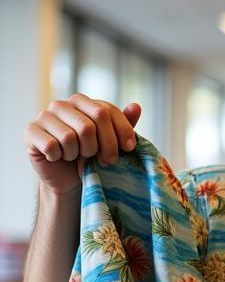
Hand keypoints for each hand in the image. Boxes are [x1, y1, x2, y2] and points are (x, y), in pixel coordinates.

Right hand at [25, 93, 141, 195]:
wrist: (69, 179)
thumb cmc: (93, 158)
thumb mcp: (113, 142)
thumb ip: (124, 125)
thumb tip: (136, 106)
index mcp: (83, 103)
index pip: (105, 111)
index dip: (121, 132)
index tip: (129, 149)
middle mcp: (62, 105)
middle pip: (89, 125)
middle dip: (101, 148)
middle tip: (103, 160)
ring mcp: (44, 116)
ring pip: (70, 137)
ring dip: (79, 155)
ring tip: (78, 157)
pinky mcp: (31, 131)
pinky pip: (52, 146)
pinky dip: (60, 157)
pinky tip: (59, 158)